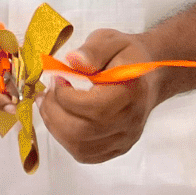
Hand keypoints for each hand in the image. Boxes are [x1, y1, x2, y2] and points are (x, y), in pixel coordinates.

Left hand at [40, 28, 161, 163]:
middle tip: (46, 95)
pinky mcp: (118, 148)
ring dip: (55, 127)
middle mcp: (130, 121)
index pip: (94, 108)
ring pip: (80, 147)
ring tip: (49, 105)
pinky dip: (65, 139)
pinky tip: (61, 119)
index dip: (66, 97)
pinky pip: (85, 155)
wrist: (149, 75)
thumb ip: (93, 50)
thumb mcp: (110, 40)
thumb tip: (72, 60)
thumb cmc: (126, 55)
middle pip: (83, 133)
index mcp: (131, 92)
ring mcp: (125, 138)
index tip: (57, 79)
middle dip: (54, 114)